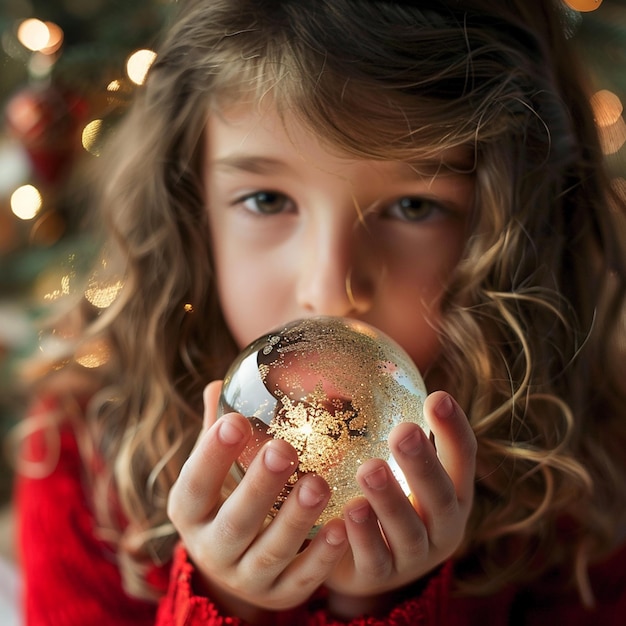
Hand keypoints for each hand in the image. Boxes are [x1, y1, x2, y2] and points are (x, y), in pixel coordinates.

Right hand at [167, 382, 348, 618]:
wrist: (234, 565)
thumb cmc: (227, 497)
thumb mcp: (215, 470)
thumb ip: (217, 431)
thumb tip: (219, 382)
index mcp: (190, 511)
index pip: (195, 483)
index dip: (212, 454)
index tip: (235, 420)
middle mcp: (211, 550)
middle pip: (234, 521)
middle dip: (258, 486)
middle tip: (284, 449)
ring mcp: (245, 578)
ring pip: (270, 551)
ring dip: (295, 518)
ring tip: (319, 483)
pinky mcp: (278, 596)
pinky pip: (300, 580)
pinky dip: (320, 557)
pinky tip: (341, 528)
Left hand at [325, 391, 475, 616]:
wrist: (361, 562)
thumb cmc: (382, 498)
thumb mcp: (395, 466)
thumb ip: (385, 429)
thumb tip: (357, 371)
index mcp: (452, 492)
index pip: (462, 458)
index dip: (454, 429)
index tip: (437, 396)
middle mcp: (442, 525)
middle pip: (442, 496)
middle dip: (424, 463)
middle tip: (404, 431)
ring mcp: (415, 556)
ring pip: (409, 531)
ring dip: (390, 501)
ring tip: (368, 469)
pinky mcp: (381, 578)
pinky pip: (374, 559)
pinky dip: (363, 536)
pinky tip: (347, 510)